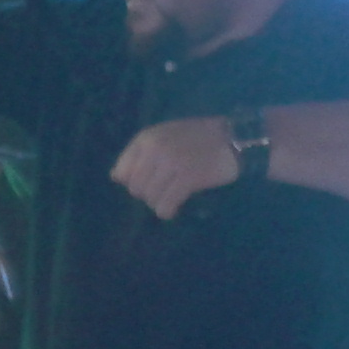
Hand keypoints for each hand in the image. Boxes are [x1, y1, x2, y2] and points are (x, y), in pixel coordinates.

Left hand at [111, 115, 240, 219]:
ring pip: (149, 198)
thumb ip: (138, 154)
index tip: (149, 182)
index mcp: (147, 138)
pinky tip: (174, 208)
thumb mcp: (163, 137)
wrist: (233, 138)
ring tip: (171, 197)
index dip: (133, 182)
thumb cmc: (196, 138)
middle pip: (135, 188)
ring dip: (159, 203)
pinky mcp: (188, 177)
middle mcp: (156, 149)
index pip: (122, 172)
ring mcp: (171, 163)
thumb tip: (115, 177)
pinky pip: (165, 205)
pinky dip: (167, 211)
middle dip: (147, 194)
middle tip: (164, 191)